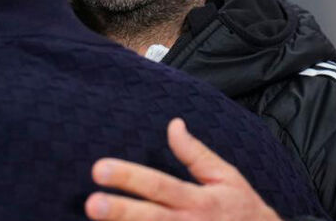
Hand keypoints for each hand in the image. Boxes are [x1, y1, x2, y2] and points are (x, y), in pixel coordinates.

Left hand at [85, 118, 281, 220]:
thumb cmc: (243, 210)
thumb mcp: (226, 178)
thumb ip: (195, 154)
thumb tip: (173, 125)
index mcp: (199, 201)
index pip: (159, 185)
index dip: (129, 177)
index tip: (98, 169)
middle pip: (149, 218)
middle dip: (119, 212)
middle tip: (92, 203)